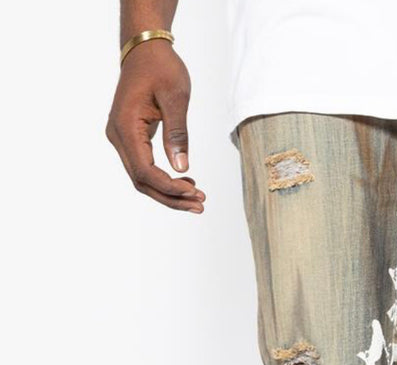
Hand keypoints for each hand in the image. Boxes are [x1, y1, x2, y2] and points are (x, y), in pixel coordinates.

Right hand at [106, 40, 205, 211]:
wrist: (145, 49)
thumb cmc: (161, 67)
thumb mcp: (175, 97)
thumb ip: (177, 132)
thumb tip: (181, 168)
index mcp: (125, 127)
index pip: (145, 171)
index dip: (169, 187)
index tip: (194, 191)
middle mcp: (117, 136)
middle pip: (142, 181)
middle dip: (171, 197)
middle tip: (200, 204)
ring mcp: (121, 138)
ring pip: (142, 178)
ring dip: (169, 192)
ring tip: (197, 198)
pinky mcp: (130, 138)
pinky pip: (144, 167)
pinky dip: (164, 180)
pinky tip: (186, 182)